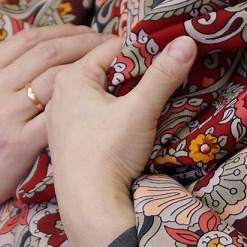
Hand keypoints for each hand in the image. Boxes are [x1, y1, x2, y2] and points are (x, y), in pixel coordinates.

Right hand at [0, 23, 105, 246]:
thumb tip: (36, 61)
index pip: (28, 38)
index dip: (64, 31)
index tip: (87, 32)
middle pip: (48, 52)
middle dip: (85, 43)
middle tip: (110, 44)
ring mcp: (4, 115)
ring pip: (58, 78)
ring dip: (90, 69)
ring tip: (111, 69)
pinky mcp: (19, 144)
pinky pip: (58, 115)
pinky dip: (82, 104)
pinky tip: (100, 103)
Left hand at [44, 33, 196, 246]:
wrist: (89, 206)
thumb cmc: (109, 153)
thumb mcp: (141, 109)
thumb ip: (164, 74)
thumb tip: (187, 41)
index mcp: (71, 77)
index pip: (112, 47)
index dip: (143, 50)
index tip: (166, 58)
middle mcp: (58, 93)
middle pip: (103, 69)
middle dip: (132, 72)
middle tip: (160, 78)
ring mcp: (59, 118)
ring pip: (97, 92)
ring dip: (121, 93)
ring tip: (146, 100)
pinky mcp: (65, 140)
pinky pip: (90, 113)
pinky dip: (109, 112)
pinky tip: (124, 125)